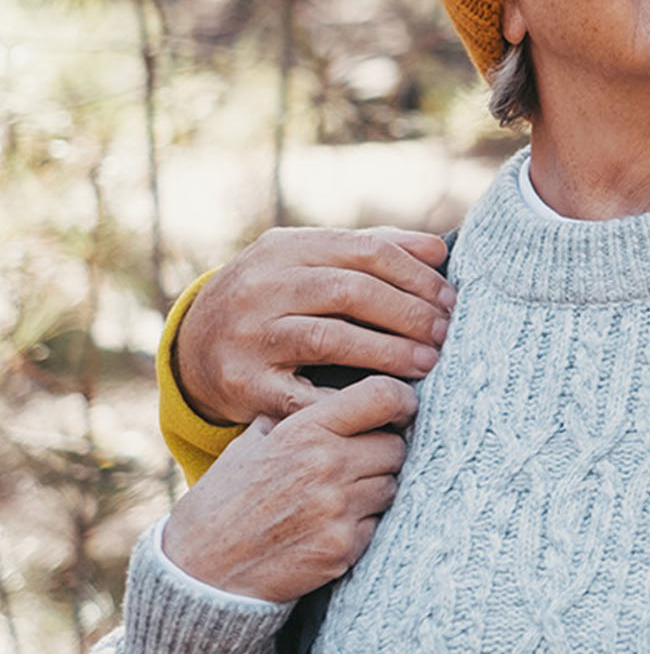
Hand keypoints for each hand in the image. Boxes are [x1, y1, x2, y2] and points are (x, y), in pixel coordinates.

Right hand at [160, 375, 415, 601]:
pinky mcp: (343, 547)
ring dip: (374, 489)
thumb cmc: (225, 502)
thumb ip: (294, 417)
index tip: (401, 410)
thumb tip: (338, 396)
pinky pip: (377, 524)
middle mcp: (327, 464)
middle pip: (396, 445)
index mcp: (305, 430)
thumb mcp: (251, 443)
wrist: (201, 570)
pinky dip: (361, 525)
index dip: (401, 400)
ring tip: (335, 499)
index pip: (383, 396)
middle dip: (382, 452)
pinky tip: (327, 527)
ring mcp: (338, 508)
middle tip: (355, 465)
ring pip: (391, 485)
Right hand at [174, 227, 452, 426]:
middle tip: (444, 334)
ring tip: (427, 363)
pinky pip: (303, 395)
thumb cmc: (274, 300)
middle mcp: (262, 286)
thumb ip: (369, 250)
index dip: (417, 276)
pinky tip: (381, 405)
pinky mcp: (243, 383)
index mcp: (285, 248)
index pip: (367, 251)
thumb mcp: (307, 261)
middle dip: (409, 313)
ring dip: (390, 352)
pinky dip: (347, 401)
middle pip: (353, 291)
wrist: (193, 349)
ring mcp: (249, 335)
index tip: (451, 300)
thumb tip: (438, 249)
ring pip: (332, 338)